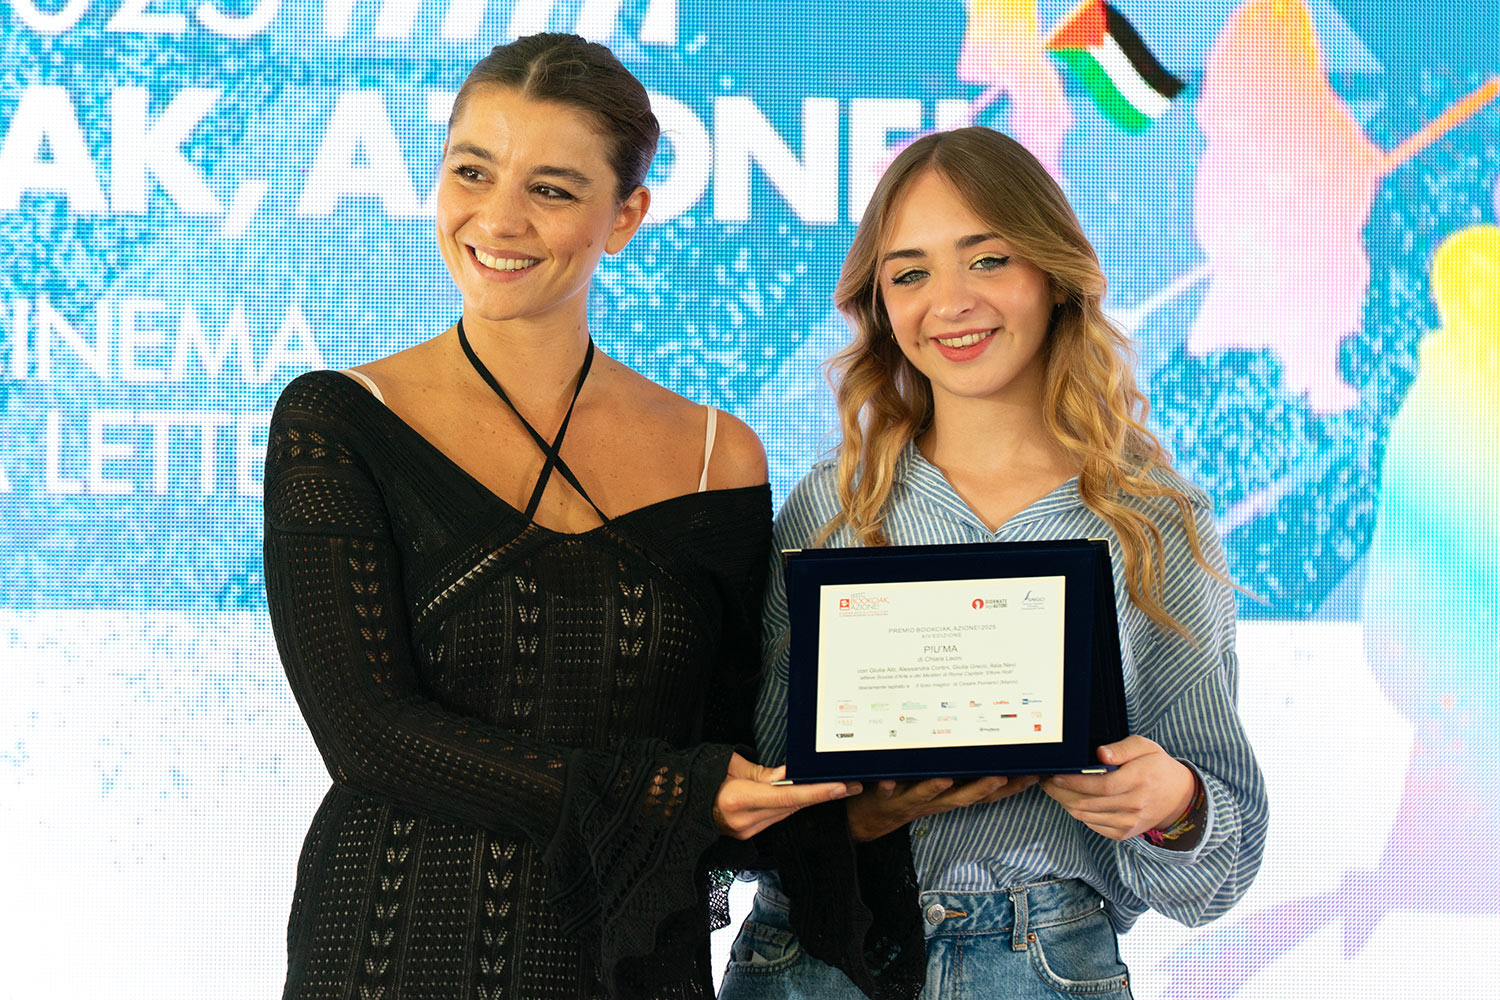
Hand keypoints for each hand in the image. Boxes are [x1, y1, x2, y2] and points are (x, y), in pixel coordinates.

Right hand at [712, 753, 860, 839]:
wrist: (680, 806)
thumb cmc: (701, 778)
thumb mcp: (729, 765)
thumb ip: (761, 773)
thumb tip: (788, 775)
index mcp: (737, 799)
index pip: (785, 797)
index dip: (815, 792)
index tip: (840, 787)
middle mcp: (743, 820)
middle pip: (792, 806)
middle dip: (822, 794)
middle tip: (851, 784)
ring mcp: (745, 832)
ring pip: (787, 813)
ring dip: (810, 800)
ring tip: (836, 787)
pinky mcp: (747, 836)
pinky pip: (777, 818)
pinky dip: (792, 805)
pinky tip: (808, 795)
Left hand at [846, 774, 1038, 841]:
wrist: (868, 820)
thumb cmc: (910, 796)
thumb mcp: (939, 787)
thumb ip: (961, 773)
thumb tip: (989, 752)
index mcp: (950, 796)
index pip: (986, 794)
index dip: (1011, 789)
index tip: (1034, 776)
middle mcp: (934, 801)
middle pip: (962, 798)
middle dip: (982, 788)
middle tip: (1001, 777)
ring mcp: (908, 800)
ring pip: (924, 795)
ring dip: (935, 789)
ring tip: (944, 779)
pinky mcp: (883, 797)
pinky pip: (883, 792)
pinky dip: (886, 786)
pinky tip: (886, 780)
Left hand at [1040, 735, 1195, 840]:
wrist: (1178, 797)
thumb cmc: (1157, 766)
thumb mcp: (1144, 747)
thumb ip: (1122, 748)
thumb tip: (1100, 755)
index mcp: (1139, 781)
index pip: (1100, 786)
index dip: (1074, 782)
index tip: (1054, 775)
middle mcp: (1134, 805)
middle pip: (1087, 803)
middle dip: (1060, 792)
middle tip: (1045, 780)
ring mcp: (1128, 823)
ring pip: (1085, 816)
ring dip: (1065, 802)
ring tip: (1054, 788)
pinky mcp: (1123, 833)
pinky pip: (1091, 825)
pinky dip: (1078, 812)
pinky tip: (1071, 799)